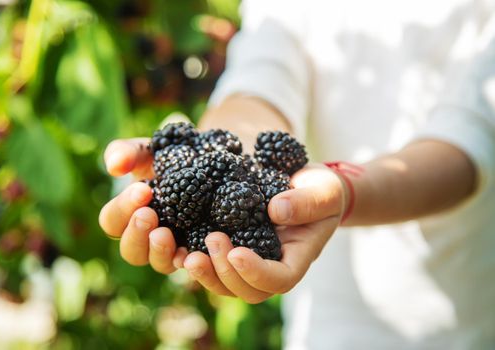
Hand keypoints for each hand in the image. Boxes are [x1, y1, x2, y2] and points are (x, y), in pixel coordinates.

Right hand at [98, 138, 186, 272]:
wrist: (208, 161)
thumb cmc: (169, 156)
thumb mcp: (147, 150)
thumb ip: (127, 153)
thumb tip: (115, 167)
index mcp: (127, 215)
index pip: (112, 221)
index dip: (123, 208)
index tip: (143, 190)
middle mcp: (146, 237)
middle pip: (131, 251)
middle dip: (137, 234)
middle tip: (149, 214)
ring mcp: (172, 248)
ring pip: (158, 263)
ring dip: (159, 251)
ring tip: (165, 233)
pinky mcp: (198, 251)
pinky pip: (190, 265)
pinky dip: (189, 260)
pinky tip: (192, 251)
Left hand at [184, 165, 345, 302]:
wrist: (304, 185)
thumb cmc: (321, 191)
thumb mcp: (324, 191)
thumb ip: (308, 202)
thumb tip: (275, 211)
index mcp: (294, 259)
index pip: (278, 280)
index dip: (256, 273)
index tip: (237, 252)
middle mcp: (268, 266)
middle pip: (246, 290)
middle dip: (225, 273)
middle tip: (212, 239)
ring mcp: (248, 259)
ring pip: (224, 283)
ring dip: (205, 273)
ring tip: (188, 252)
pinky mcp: (230, 246)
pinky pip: (210, 263)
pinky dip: (192, 258)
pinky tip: (177, 245)